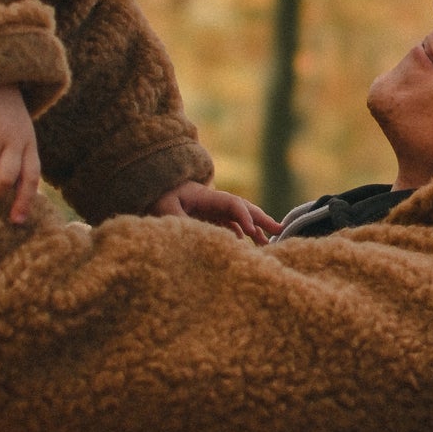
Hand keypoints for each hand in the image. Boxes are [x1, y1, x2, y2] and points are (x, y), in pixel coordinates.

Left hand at [150, 181, 280, 243]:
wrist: (152, 188)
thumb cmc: (158, 197)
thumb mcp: (164, 208)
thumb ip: (178, 220)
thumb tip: (193, 235)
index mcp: (207, 196)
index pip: (232, 204)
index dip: (243, 217)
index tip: (251, 232)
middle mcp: (214, 201)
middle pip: (244, 208)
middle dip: (262, 219)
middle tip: (280, 230)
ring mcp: (213, 209)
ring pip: (239, 218)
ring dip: (255, 228)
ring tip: (269, 243)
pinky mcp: (208, 217)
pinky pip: (230, 225)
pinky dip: (241, 233)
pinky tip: (247, 243)